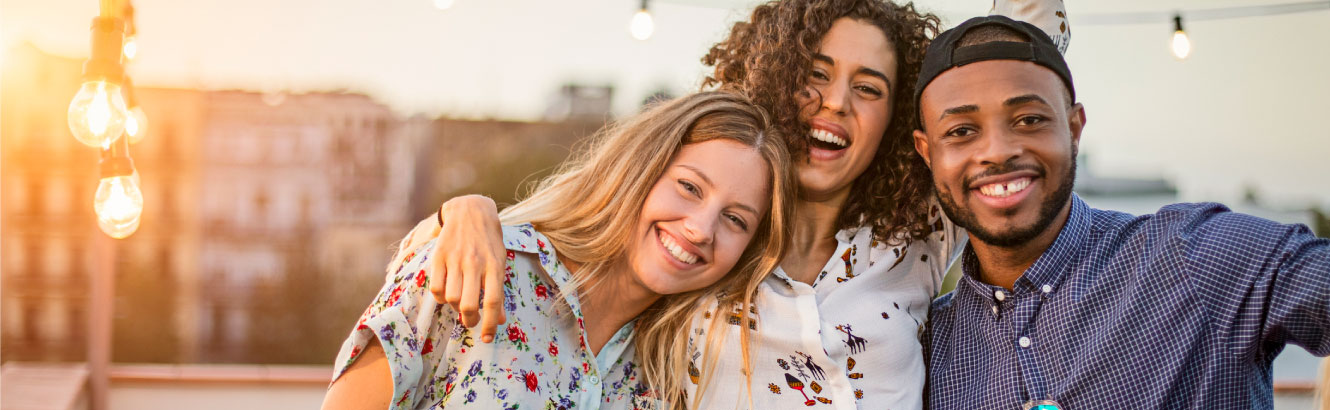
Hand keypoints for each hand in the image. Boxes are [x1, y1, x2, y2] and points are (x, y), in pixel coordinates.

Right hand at [430, 194, 506, 342]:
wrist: (471, 212)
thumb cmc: (489, 242)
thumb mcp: (499, 263)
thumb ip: (498, 291)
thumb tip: (499, 321)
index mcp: (494, 266)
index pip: (493, 301)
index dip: (489, 324)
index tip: (486, 337)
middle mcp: (475, 263)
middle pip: (469, 304)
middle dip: (470, 320)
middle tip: (471, 320)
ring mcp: (456, 259)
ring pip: (451, 298)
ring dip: (455, 308)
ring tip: (460, 304)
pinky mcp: (439, 256)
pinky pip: (435, 287)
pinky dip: (440, 297)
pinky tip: (446, 294)